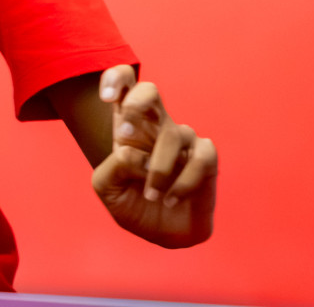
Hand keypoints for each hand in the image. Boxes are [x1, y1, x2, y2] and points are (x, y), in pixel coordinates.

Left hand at [90, 64, 216, 247]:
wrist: (161, 233)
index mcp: (127, 125)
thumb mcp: (107, 187)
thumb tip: (132, 154)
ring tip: (151, 195)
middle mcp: (155, 126)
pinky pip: (201, 157)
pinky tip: (172, 199)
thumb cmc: (132, 202)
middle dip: (137, 103)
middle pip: (149, 90)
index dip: (115, 79)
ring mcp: (182, 140)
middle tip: (124, 133)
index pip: (124, 84)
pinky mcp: (205, 158)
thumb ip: (112, 168)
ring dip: (159, 169)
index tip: (107, 98)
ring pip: (174, 134)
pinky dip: (184, 181)